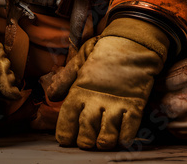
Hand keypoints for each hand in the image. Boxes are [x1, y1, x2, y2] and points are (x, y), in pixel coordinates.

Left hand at [43, 17, 169, 149]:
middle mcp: (96, 100)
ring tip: (103, 142)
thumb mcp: (80, 60)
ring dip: (103, 143)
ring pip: (107, 136)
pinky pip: (129, 129)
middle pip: (86, 132)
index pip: (67, 118)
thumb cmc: (104, 52)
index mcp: (79, 89)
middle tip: (86, 142)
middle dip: (84, 142)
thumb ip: (65, 79)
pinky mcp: (135, 104)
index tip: (65, 140)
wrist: (132, 42)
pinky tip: (121, 138)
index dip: (65, 133)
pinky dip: (125, 138)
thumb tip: (51, 96)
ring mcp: (116, 103)